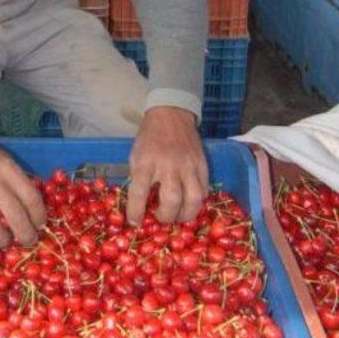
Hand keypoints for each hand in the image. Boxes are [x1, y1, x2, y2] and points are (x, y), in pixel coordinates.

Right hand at [0, 128, 45, 248]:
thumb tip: (35, 213)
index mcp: (8, 170)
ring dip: (4, 240)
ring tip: (8, 240)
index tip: (40, 223)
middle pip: (15, 217)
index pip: (31, 198)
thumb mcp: (10, 164)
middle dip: (26, 234)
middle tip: (30, 239)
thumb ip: (21, 185)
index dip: (39, 216)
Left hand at [127, 107, 208, 225]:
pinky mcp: (202, 166)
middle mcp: (168, 165)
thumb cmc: (149, 137)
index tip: (134, 222)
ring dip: (186, 214)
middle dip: (166, 216)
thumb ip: (138, 178)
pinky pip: (204, 190)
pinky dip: (197, 202)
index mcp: (146, 162)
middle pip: (171, 199)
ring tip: (179, 217)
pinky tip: (189, 204)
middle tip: (161, 218)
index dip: (136, 212)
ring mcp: (188, 166)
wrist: (171, 115)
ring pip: (193, 199)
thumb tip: (140, 204)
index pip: (139, 192)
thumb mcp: (135, 155)